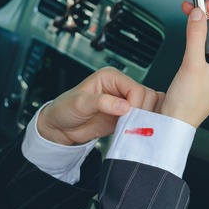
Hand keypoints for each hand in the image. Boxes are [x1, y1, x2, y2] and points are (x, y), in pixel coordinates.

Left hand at [37, 67, 163, 144]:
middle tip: (130, 124)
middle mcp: (120, 88)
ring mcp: (124, 103)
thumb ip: (102, 102)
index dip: (136, 103)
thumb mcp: (79, 103)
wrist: (60, 128)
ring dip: (143, 119)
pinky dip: (140, 126)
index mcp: (111, 77)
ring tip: (130, 128)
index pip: (136, 88)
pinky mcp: (125, 117)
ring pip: (148, 107)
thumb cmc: (64, 109)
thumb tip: (124, 106)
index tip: (128, 116)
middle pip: (147, 96)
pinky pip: (141, 119)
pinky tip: (131, 132)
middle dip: (142, 111)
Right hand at [160, 0, 208, 126]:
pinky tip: (191, 27)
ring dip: (203, 24)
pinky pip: (205, 46)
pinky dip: (198, 35)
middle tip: (195, 3)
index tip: (208, 3)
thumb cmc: (187, 105)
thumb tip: (197, 14)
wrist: (172, 121)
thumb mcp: (192, 65)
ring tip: (190, 11)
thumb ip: (195, 36)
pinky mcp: (206, 70)